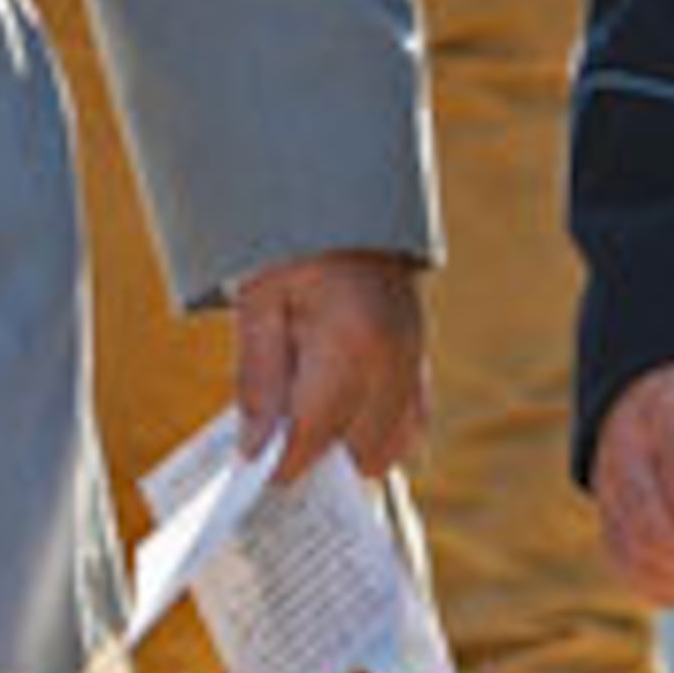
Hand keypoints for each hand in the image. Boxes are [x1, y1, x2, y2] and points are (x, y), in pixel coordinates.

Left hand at [231, 250, 423, 484]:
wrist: (344, 200)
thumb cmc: (295, 246)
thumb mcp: (260, 303)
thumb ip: (258, 382)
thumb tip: (255, 450)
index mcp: (350, 344)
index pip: (314, 437)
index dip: (279, 464)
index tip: (253, 472)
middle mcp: (393, 360)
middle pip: (357, 454)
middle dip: (317, 457)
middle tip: (277, 439)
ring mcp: (414, 360)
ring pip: (391, 447)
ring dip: (350, 448)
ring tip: (310, 422)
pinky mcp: (420, 357)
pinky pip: (410, 423)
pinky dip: (377, 431)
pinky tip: (342, 413)